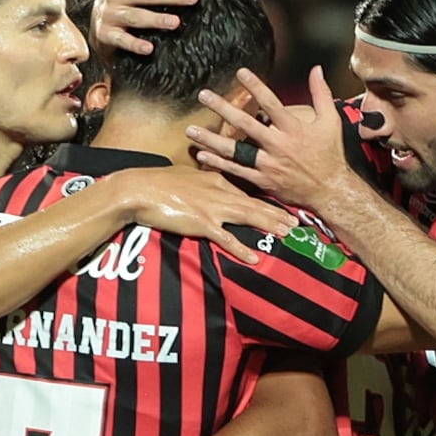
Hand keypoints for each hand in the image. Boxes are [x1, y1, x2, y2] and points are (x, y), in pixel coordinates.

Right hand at [120, 166, 296, 262]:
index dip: (266, 202)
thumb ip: (202, 183)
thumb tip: (209, 188)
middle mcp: (219, 192)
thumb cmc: (157, 183)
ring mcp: (212, 208)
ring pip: (248, 217)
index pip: (247, 192)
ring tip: (287, 234)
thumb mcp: (185, 177)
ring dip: (269, 226)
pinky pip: (226, 239)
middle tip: (297, 223)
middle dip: (277, 214)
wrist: (138, 189)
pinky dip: (241, 249)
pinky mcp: (202, 223)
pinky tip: (255, 258)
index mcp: (215, 180)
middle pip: (255, 204)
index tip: (282, 208)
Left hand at [187, 66, 356, 214]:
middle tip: (203, 95)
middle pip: (245, 124)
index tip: (240, 72)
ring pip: (235, 150)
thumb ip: (321, 93)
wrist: (331, 190)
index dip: (255, 86)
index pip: (270, 102)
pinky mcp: (264, 180)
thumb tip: (316, 69)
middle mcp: (278, 145)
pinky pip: (237, 171)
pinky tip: (202, 155)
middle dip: (222, 108)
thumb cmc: (331, 154)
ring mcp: (269, 164)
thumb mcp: (331, 121)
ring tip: (191, 130)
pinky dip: (218, 163)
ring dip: (211, 139)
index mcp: (293, 129)